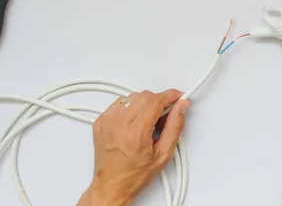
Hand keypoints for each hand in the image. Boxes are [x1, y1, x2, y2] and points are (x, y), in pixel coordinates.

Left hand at [77, 89, 189, 205]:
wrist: (111, 185)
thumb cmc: (134, 175)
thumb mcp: (163, 154)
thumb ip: (174, 127)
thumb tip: (181, 107)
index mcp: (135, 133)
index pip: (155, 101)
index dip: (170, 96)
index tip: (178, 97)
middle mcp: (119, 124)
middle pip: (145, 96)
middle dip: (159, 102)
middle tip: (163, 118)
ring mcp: (107, 121)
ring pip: (133, 97)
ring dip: (144, 104)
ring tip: (147, 122)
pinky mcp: (100, 121)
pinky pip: (120, 102)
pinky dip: (131, 107)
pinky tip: (134, 122)